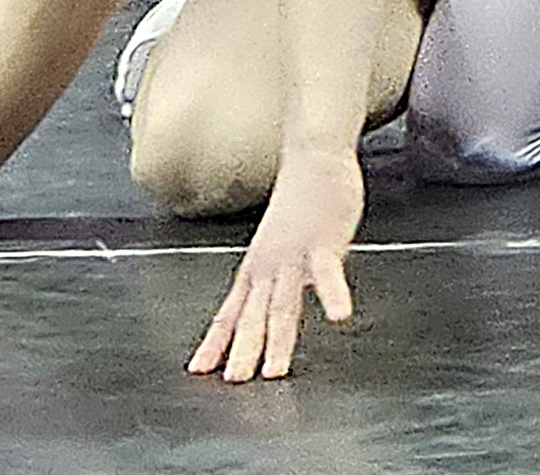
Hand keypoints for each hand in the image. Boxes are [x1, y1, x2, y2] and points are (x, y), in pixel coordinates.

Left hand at [189, 151, 362, 381]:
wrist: (313, 157)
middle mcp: (269, 265)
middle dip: (242, 351)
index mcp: (257, 267)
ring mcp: (294, 254)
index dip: (215, 341)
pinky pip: (329, 272)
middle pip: (252, 315)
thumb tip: (269, 310)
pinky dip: (333, 293)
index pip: (229, 311)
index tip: (199, 370)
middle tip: (234, 382)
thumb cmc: (300, 203)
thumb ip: (276, 281)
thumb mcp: (278, 247)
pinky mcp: (323, 241)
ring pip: (283, 302)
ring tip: (275, 370)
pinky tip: (339, 315)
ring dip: (278, 338)